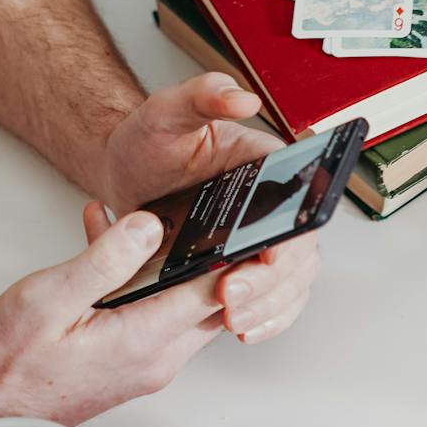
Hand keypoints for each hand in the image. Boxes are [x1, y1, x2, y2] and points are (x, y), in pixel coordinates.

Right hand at [0, 207, 230, 425]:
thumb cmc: (8, 366)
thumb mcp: (49, 297)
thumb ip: (105, 259)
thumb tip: (149, 226)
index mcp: (146, 339)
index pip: (218, 292)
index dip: (239, 255)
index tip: (248, 222)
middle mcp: (158, 357)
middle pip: (211, 300)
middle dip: (209, 254)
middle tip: (202, 212)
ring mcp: (147, 363)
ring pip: (180, 304)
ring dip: (166, 263)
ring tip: (136, 221)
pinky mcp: (130, 363)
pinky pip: (153, 314)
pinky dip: (140, 282)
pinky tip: (106, 247)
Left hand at [94, 72, 320, 342]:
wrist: (127, 175)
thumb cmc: (150, 142)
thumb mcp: (166, 111)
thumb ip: (203, 96)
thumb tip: (241, 99)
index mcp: (270, 170)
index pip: (299, 209)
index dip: (290, 240)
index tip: (264, 259)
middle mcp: (276, 209)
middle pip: (298, 257)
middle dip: (269, 286)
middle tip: (230, 298)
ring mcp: (261, 243)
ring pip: (290, 286)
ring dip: (268, 309)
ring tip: (234, 322)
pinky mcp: (244, 270)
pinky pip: (272, 303)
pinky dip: (265, 320)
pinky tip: (244, 331)